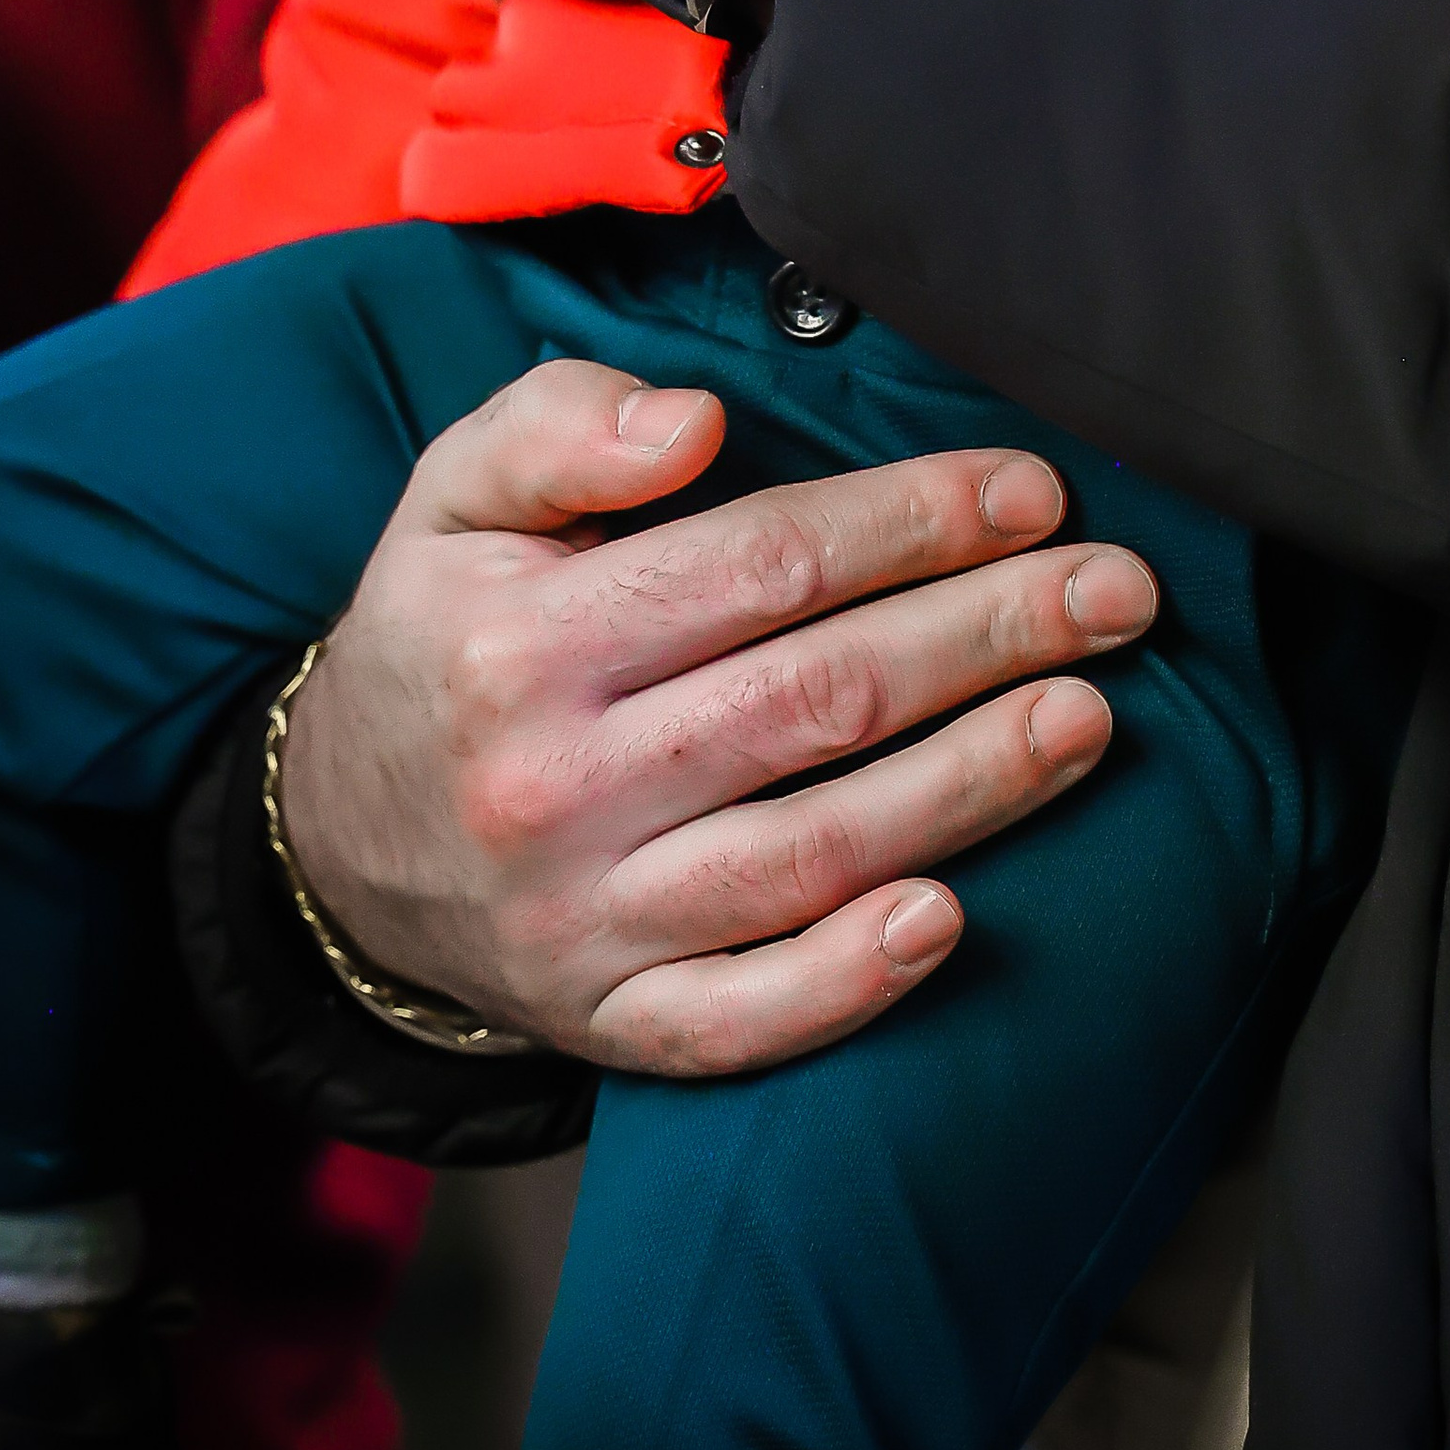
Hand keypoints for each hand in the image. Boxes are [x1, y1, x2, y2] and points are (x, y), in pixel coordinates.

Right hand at [278, 360, 1154, 1074]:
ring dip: (970, 786)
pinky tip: (952, 922)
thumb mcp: (452, 494)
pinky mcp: (606, 1024)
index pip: (764, 565)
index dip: (913, 523)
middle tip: (1121, 593)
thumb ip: (561, 425)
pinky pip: (737, 1021)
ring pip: (809, 852)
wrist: (328, 849)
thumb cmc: (442, 634)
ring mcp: (584, 922)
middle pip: (817, 700)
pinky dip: (845, 982)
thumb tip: (694, 424)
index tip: (1032, 491)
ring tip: (1092, 717)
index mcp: (525, 640)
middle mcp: (555, 787)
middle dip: (989, 635)